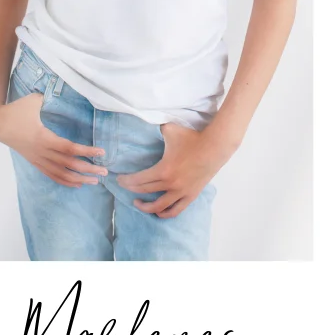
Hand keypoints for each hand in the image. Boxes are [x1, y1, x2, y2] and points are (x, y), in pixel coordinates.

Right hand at [0, 95, 107, 187]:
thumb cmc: (15, 111)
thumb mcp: (33, 100)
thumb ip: (48, 97)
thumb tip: (61, 88)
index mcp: (43, 138)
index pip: (69, 149)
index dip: (86, 152)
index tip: (101, 152)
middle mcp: (42, 152)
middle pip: (69, 164)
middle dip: (88, 169)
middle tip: (105, 171)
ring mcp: (38, 159)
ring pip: (61, 174)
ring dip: (79, 179)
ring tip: (95, 181)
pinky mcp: (35, 162)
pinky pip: (52, 175)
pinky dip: (65, 181)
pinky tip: (77, 184)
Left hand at [117, 118, 240, 216]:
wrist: (214, 147)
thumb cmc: (192, 138)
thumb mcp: (170, 129)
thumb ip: (156, 128)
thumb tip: (146, 121)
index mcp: (163, 170)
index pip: (138, 180)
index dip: (126, 181)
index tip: (119, 179)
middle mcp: (171, 184)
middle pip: (145, 191)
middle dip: (131, 189)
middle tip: (124, 186)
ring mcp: (181, 192)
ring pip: (159, 207)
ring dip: (146, 207)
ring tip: (137, 203)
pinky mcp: (190, 195)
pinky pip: (176, 210)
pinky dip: (165, 214)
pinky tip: (158, 212)